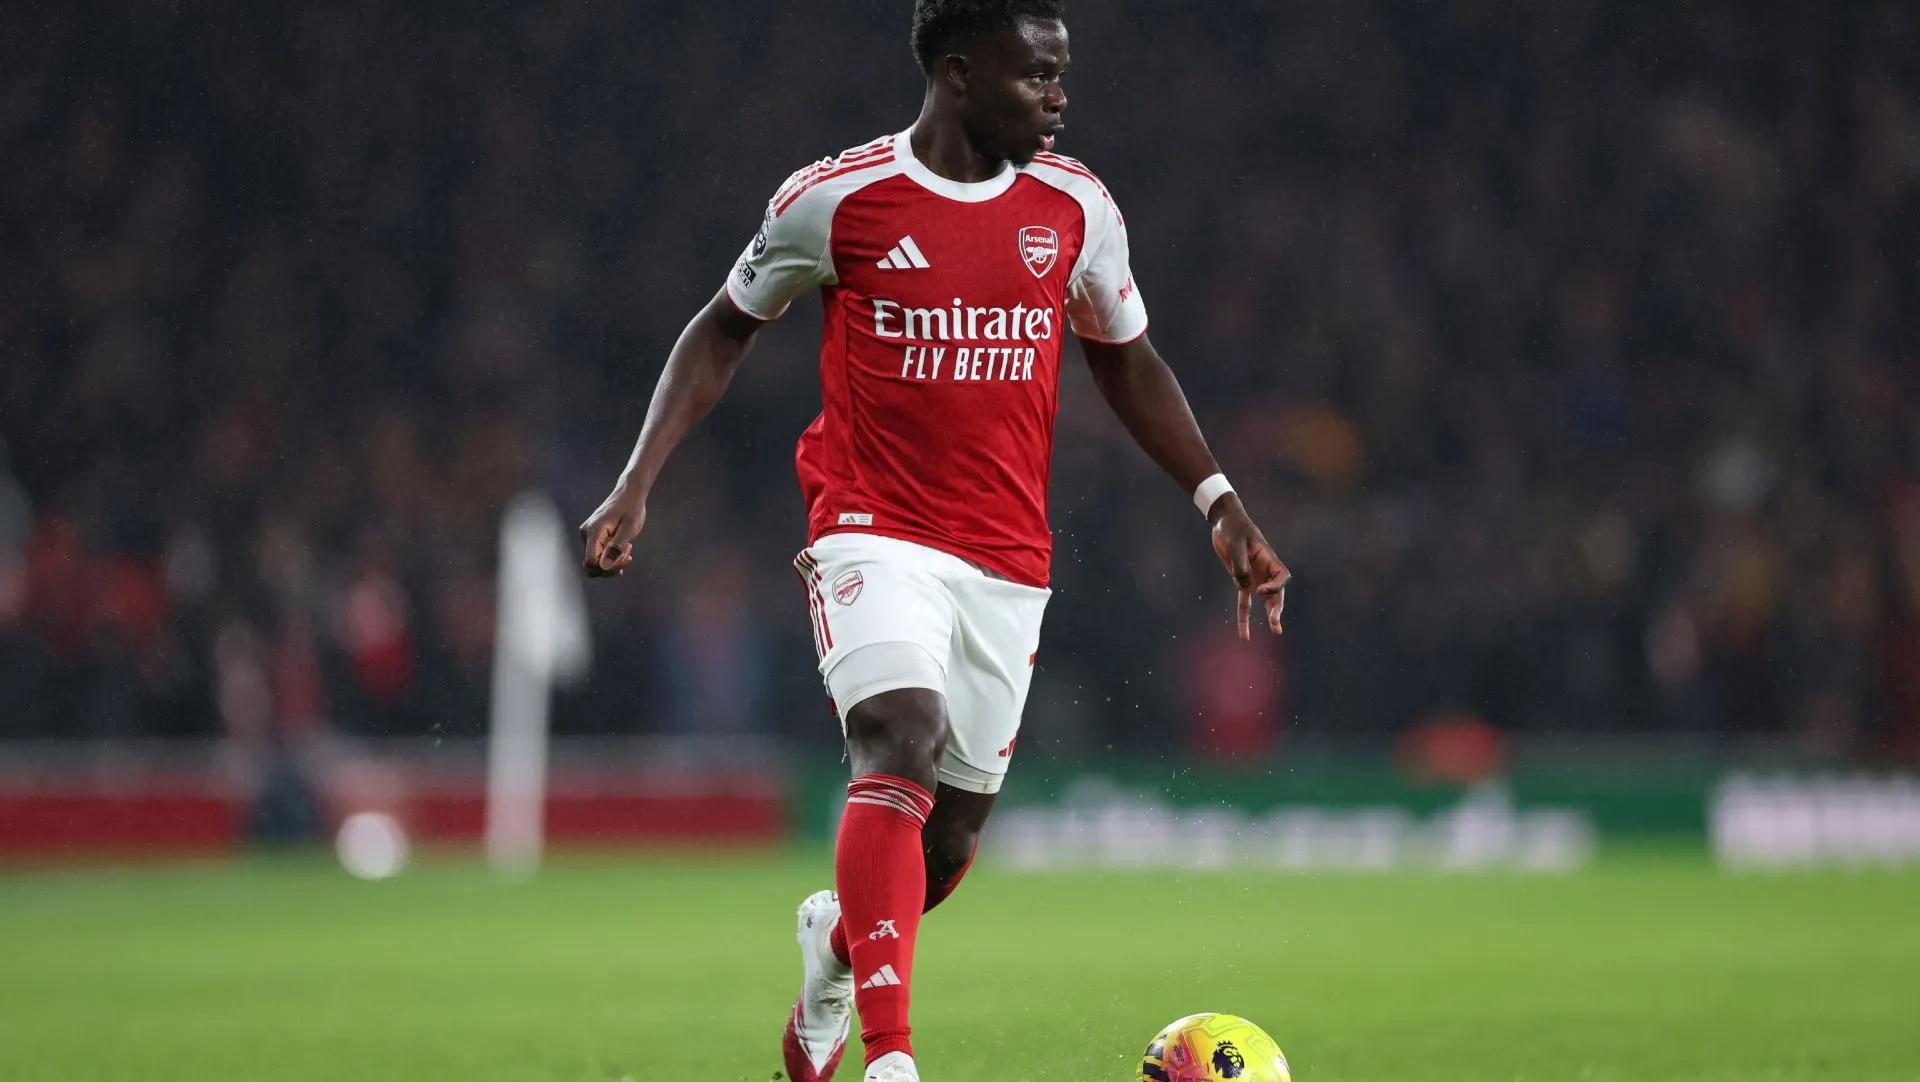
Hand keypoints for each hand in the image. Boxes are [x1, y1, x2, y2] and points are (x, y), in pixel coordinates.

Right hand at [578, 485, 646, 577]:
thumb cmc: (631, 509)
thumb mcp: (629, 529)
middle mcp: (586, 534)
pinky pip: (598, 554)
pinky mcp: (592, 536)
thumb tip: (604, 566)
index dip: (608, 567)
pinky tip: (623, 551)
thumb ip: (616, 547)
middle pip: (593, 564)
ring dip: (612, 561)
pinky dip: (610, 556)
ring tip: (627, 550)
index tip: (625, 557)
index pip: (591, 561)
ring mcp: (588, 535)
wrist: (629, 494)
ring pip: (596, 561)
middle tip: (628, 555)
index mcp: (594, 532)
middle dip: (612, 566)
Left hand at [1207, 494, 1289, 639]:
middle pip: (1276, 592)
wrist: (1224, 522)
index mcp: (1268, 558)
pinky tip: (1244, 635)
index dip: (1275, 586)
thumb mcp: (1235, 544)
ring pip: (1264, 600)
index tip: (1261, 590)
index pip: (1281, 576)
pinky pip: (1244, 602)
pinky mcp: (1241, 580)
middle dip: (1276, 608)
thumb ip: (1240, 566)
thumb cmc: (1232, 528)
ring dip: (1268, 615)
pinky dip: (1244, 617)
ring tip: (1276, 631)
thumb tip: (1245, 589)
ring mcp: (1254, 576)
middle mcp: (1264, 570)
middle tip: (1275, 623)